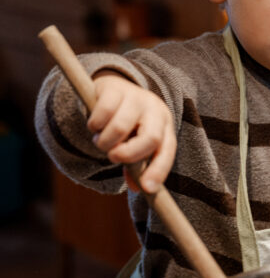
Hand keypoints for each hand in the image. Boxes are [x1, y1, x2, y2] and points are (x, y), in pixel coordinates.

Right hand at [87, 73, 175, 193]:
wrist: (111, 89)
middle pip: (150, 138)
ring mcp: (135, 97)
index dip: (158, 171)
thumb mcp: (135, 143)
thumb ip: (136, 165)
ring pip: (120, 128)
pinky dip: (94, 126)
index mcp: (164, 126)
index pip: (167, 150)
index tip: (146, 188)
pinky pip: (102, 114)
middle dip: (128, 154)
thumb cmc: (127, 124)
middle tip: (113, 157)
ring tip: (101, 140)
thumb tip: (138, 188)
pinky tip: (94, 126)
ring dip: (105, 142)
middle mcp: (154, 109)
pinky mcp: (114, 89)